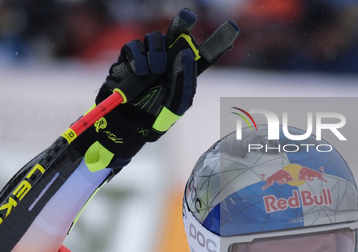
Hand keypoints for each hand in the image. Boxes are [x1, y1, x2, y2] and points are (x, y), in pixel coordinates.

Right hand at [72, 8, 238, 168]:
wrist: (125, 127)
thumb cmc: (153, 120)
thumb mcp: (175, 107)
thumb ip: (184, 82)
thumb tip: (184, 53)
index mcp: (184, 74)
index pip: (204, 55)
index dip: (218, 41)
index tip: (232, 28)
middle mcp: (168, 62)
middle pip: (178, 34)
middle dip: (183, 22)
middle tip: (189, 17)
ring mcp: (148, 58)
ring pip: (155, 38)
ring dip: (157, 52)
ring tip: (155, 70)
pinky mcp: (128, 59)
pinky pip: (134, 46)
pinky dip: (138, 56)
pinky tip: (140, 71)